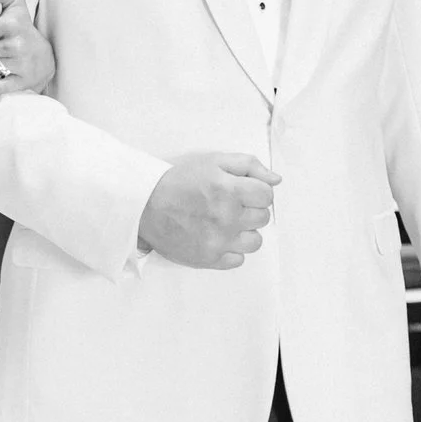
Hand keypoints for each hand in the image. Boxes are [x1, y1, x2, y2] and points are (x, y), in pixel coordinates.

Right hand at [136, 153, 279, 269]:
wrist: (144, 205)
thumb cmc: (178, 181)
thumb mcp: (213, 161)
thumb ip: (249, 166)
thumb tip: (276, 180)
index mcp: (229, 190)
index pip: (267, 196)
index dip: (257, 192)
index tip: (243, 191)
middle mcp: (226, 218)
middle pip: (262, 218)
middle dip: (250, 209)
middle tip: (229, 204)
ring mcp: (218, 241)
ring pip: (254, 242)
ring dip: (244, 231)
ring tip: (224, 222)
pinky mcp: (208, 259)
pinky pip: (237, 260)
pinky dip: (231, 250)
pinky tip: (217, 237)